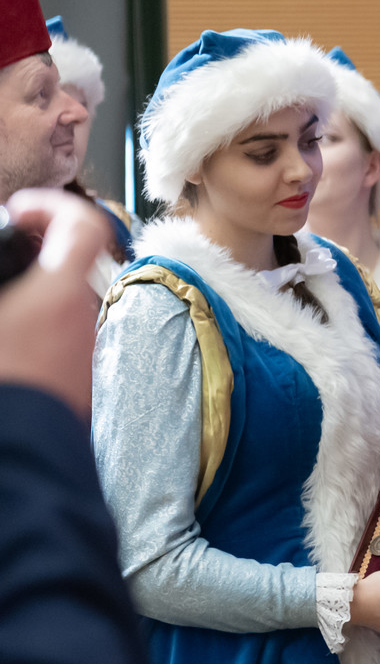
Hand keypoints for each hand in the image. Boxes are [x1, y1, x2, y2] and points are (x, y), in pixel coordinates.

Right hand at [0, 189, 109, 417]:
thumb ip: (1, 283)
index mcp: (60, 292)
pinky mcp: (81, 382)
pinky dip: (41, 327)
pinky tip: (13, 342)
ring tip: (6, 299)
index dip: (53, 205)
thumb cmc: (2, 384)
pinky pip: (64, 339)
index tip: (21, 211)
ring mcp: (86, 350)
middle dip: (39, 251)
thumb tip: (4, 282)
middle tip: (7, 254)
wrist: (17, 457)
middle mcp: (85, 317)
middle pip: (74, 263)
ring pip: (68, 304)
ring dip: (38, 293)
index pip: (84, 223)